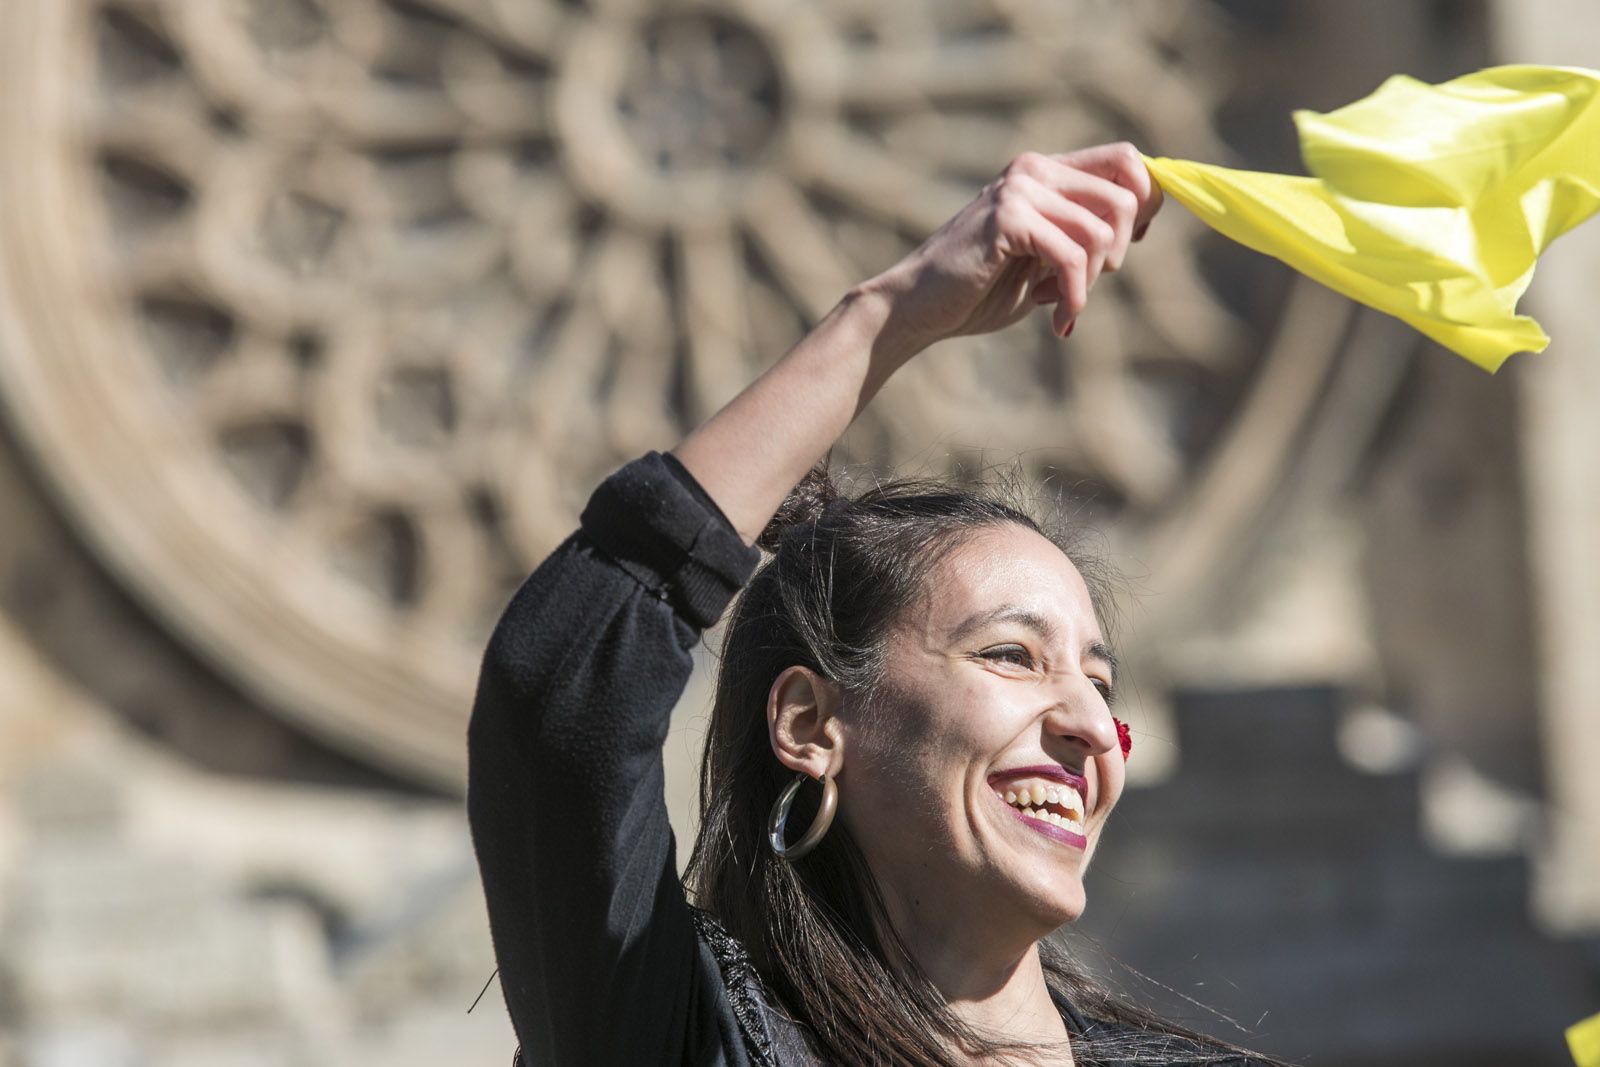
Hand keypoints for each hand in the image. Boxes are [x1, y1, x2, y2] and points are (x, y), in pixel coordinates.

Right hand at [862, 143, 1161, 351]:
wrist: (917, 307)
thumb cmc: (980, 289)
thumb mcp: (1043, 257)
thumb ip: (1082, 236)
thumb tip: (1141, 224)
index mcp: (1045, 170)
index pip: (1127, 161)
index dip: (1145, 205)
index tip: (1124, 250)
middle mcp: (1034, 168)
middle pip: (1126, 197)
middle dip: (1117, 254)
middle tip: (1083, 285)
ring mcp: (1019, 189)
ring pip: (1101, 232)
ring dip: (1091, 282)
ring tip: (1062, 305)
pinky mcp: (1007, 218)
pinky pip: (1072, 257)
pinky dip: (1074, 296)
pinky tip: (1058, 318)